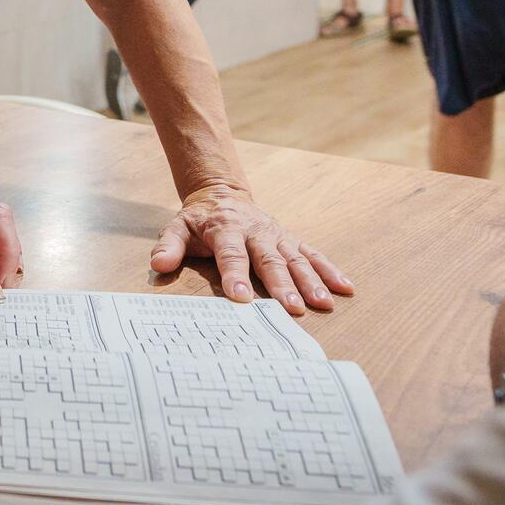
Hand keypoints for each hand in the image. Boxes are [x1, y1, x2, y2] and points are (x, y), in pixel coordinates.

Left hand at [149, 183, 354, 315]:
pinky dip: (330, 270)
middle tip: (291, 310)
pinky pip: (313, 254)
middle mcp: (256, 232)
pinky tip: (345, 288)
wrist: (222, 194)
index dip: (235, 276)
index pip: (231, 255)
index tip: (240, 298)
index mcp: (226, 229)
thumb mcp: (178, 227)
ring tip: (322, 304)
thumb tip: (159, 264)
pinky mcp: (291, 240)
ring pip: (296, 259)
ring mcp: (277, 236)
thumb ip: (168, 245)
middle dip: (281, 285)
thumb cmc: (199, 219)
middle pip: (269, 260)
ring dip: (310, 282)